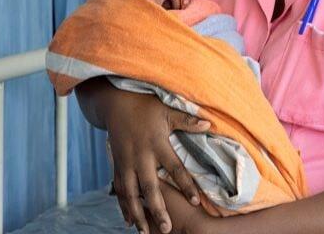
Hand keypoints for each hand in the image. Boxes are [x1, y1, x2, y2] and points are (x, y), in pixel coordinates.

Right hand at [104, 87, 210, 233]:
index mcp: (156, 143)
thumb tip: (208, 124)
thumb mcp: (167, 110)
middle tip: (167, 228)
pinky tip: (129, 221)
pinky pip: (119, 189)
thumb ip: (187, 121)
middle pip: (150, 187)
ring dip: (138, 213)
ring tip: (145, 232)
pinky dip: (123, 205)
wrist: (115, 102)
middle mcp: (140, 156)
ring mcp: (126, 162)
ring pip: (130, 194)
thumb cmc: (145, 105)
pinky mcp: (117, 165)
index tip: (196, 201)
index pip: (175, 167)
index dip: (186, 185)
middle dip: (157, 209)